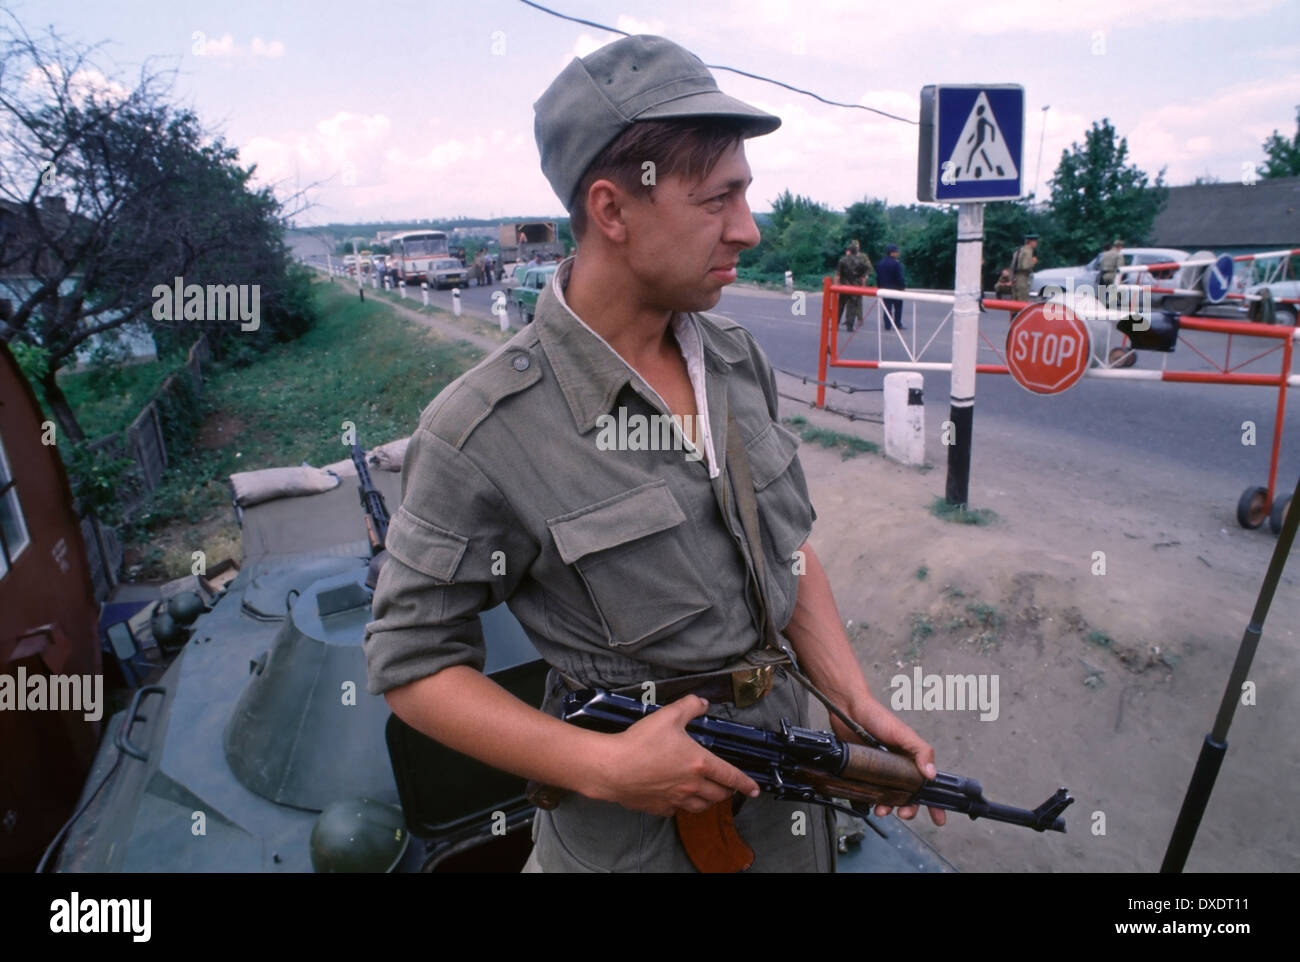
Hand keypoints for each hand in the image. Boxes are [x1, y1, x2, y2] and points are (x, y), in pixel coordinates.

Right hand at [590, 695, 760, 817]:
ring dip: (708, 800)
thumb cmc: (640, 742)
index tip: (754, 789)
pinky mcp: (660, 808)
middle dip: (726, 791)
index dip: (745, 783)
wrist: (613, 769)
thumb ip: (689, 706)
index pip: (731, 776)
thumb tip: (703, 702)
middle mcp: (692, 786)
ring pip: (701, 807)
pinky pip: (678, 810)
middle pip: (719, 795)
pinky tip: (677, 797)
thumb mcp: (668, 716)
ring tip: (706, 793)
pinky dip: (682, 805)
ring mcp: (676, 800)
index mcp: (700, 763)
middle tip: (726, 785)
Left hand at [830, 698, 946, 826]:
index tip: (939, 818)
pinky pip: (870, 792)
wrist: (848, 711)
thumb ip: (920, 751)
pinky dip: (871, 800)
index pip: (927, 784)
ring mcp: (880, 771)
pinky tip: (868, 802)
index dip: (934, 801)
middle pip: (908, 796)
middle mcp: (898, 766)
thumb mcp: (903, 733)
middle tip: (904, 813)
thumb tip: (931, 774)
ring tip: (882, 809)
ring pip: (889, 797)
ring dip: (888, 807)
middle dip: (909, 808)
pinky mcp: (864, 772)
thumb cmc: (877, 717)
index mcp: (911, 759)